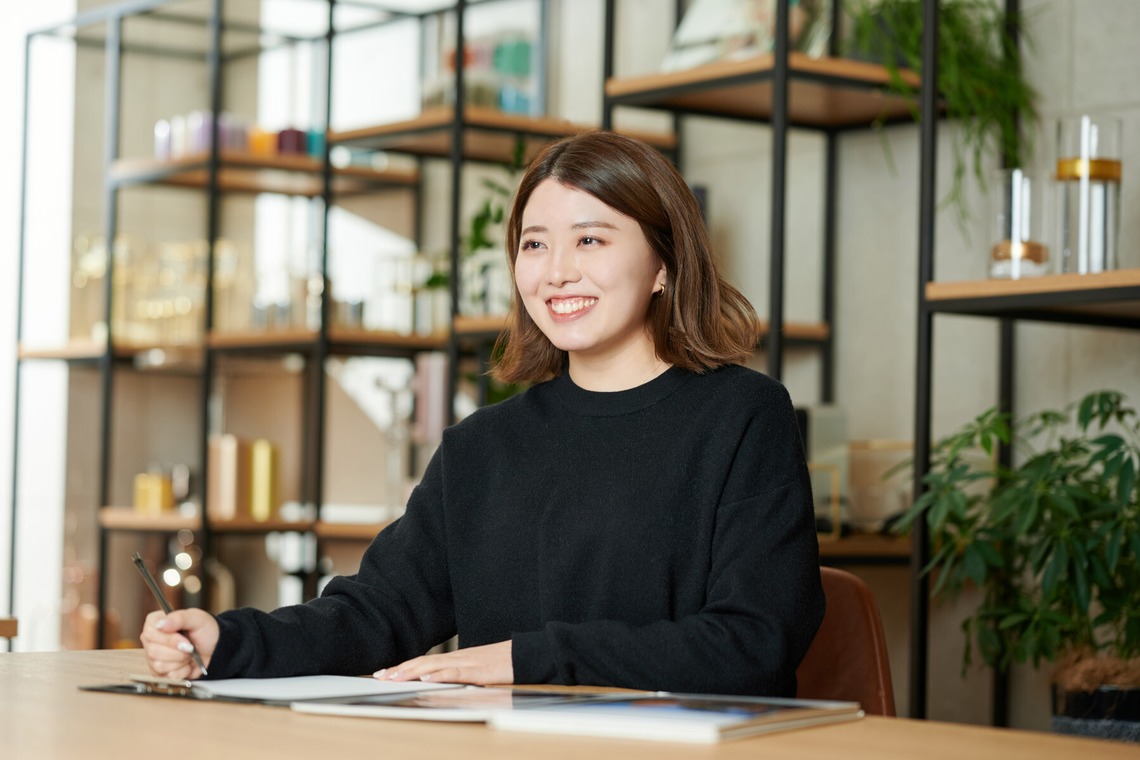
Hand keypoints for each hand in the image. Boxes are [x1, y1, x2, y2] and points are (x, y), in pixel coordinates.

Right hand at [139, 608, 218, 680]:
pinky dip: (182, 671)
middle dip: (178, 651)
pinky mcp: (160, 673)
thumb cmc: (205, 630)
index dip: (168, 638)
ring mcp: (153, 658)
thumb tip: (160, 624)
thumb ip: (179, 618)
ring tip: (189, 654)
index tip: (184, 638)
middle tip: (190, 646)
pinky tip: (187, 664)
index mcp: (156, 622)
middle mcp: (151, 640)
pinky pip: (167, 676)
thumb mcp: (197, 618)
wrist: (215, 648)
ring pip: (159, 665)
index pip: (149, 632)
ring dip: (180, 660)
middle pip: (153, 651)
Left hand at [374, 640, 512, 685]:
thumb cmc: (504, 662)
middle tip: (380, 675)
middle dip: (400, 669)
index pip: (425, 661)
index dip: (404, 666)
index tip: (386, 672)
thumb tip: (443, 680)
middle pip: (424, 662)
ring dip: (412, 671)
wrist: (525, 654)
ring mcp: (467, 663)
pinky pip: (455, 672)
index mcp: (457, 658)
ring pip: (434, 666)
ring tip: (394, 677)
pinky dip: (439, 674)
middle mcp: (458, 658)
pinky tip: (425, 677)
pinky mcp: (478, 671)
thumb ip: (461, 673)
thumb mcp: (478, 669)